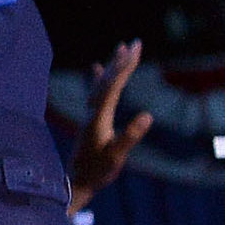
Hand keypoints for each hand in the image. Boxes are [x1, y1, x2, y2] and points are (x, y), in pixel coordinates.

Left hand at [71, 38, 153, 212]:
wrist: (76, 181)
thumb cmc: (98, 171)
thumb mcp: (117, 156)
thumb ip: (130, 136)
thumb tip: (148, 115)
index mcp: (98, 117)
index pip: (112, 86)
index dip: (124, 67)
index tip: (135, 50)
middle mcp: (92, 111)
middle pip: (107, 80)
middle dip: (122, 61)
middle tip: (136, 43)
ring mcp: (90, 114)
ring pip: (102, 83)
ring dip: (113, 65)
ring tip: (122, 48)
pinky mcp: (90, 118)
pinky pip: (95, 92)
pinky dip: (99, 78)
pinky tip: (97, 67)